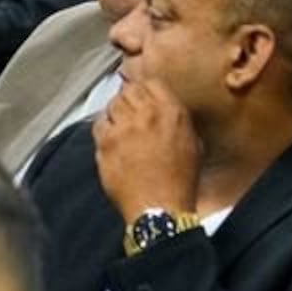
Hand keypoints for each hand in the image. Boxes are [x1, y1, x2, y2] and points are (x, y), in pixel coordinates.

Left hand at [94, 78, 203, 223]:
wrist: (160, 207)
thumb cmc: (180, 180)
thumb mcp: (192, 142)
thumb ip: (178, 120)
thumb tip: (166, 110)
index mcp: (171, 111)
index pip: (152, 83)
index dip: (146, 88)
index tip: (144, 94)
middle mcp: (145, 114)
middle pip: (128, 90)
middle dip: (129, 97)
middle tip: (130, 107)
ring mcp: (122, 128)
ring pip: (112, 105)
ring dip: (116, 110)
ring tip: (121, 123)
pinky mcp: (105, 144)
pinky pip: (98, 125)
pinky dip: (104, 126)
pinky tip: (111, 136)